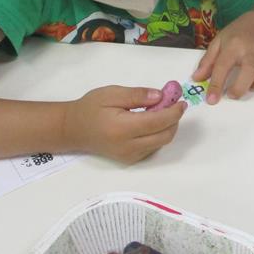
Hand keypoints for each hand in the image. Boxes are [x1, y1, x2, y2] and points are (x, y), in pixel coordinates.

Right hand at [62, 86, 186, 162]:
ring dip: (167, 127)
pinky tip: (150, 122)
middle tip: (173, 104)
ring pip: (161, 143)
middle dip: (174, 120)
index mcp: (123, 128)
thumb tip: (160, 96)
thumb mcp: (112, 93)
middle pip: (164, 136)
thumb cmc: (91, 108)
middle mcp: (128, 146)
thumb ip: (137, 95)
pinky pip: (153, 147)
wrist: (73, 130)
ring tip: (160, 111)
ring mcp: (130, 156)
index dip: (174, 112)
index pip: (158, 122)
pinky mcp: (130, 160)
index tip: (181, 101)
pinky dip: (158, 134)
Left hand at [192, 10, 253, 104]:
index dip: (216, 85)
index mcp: (234, 45)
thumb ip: (207, 61)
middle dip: (241, 88)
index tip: (212, 100)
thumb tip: (197, 79)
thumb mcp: (218, 42)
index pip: (223, 67)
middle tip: (233, 94)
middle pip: (250, 72)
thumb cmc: (236, 33)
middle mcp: (253, 48)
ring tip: (253, 84)